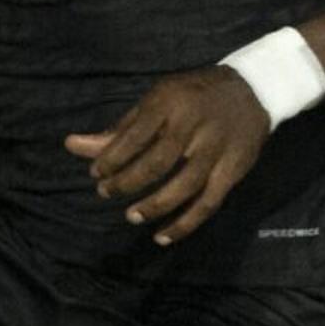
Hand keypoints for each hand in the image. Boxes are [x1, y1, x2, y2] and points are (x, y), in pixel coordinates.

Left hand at [65, 66, 275, 245]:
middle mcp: (194, 125)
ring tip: (131, 215)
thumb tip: (71, 146)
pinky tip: (163, 236)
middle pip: (157, 162)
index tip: (96, 173)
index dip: (111, 160)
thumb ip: (118, 130)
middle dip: (127, 182)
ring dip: (154, 206)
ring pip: (184, 186)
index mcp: (170, 103)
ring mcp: (216, 150)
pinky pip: (208, 203)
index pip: (134, 136)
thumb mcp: (155, 102)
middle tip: (106, 192)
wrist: (253, 89)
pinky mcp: (233, 170)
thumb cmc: (192, 97)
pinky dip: (185, 224)